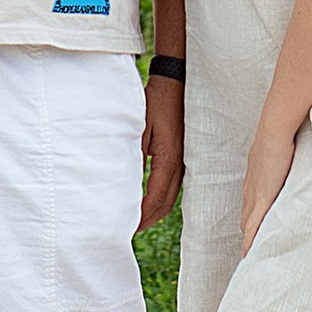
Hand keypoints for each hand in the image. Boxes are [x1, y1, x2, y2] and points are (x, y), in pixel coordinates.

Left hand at [139, 73, 184, 227]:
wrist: (176, 83)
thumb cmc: (156, 102)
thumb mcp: (140, 128)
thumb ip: (135, 155)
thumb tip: (127, 182)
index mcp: (169, 159)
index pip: (156, 197)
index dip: (143, 215)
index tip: (130, 226)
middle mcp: (180, 163)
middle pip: (167, 202)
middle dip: (150, 218)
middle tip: (132, 228)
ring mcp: (184, 159)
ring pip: (172, 195)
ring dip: (157, 209)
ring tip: (140, 218)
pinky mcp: (183, 154)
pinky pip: (175, 183)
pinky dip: (163, 196)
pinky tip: (152, 197)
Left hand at [238, 120, 299, 254]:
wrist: (275, 132)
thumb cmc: (282, 135)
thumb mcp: (283, 150)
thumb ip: (287, 158)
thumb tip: (296, 155)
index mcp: (255, 176)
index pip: (251, 202)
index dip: (252, 215)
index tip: (254, 225)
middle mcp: (250, 187)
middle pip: (246, 215)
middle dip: (249, 230)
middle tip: (252, 245)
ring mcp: (254, 194)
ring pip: (248, 223)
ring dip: (249, 237)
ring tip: (251, 252)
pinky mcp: (261, 200)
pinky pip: (253, 226)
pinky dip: (251, 240)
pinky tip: (249, 252)